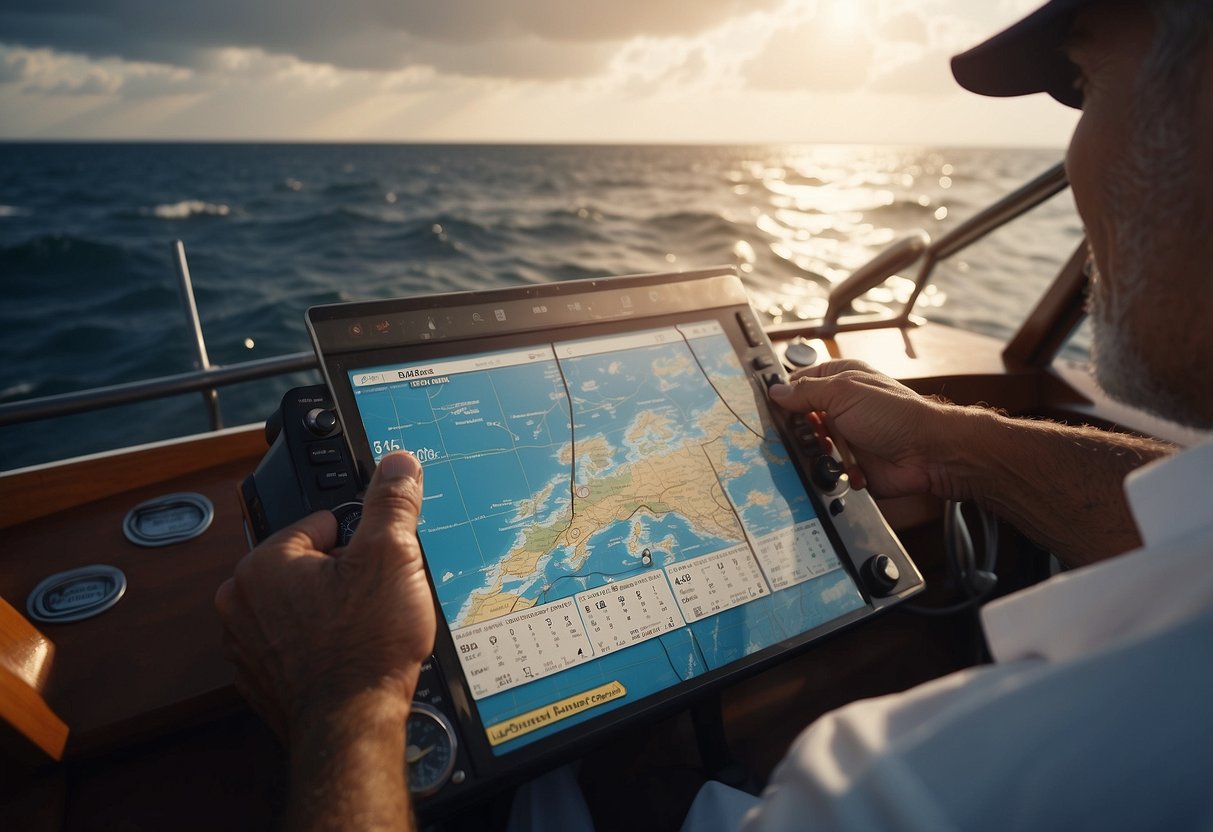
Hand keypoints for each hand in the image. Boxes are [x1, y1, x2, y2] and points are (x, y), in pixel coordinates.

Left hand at [215, 451, 434, 740]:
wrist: (353, 726)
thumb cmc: (364, 647)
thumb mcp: (392, 556)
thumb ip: (391, 503)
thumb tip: (396, 464)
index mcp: (263, 563)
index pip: (320, 525)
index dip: (358, 543)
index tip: (376, 566)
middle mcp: (241, 602)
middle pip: (309, 566)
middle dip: (343, 577)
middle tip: (374, 600)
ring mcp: (247, 645)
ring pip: (302, 606)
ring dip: (331, 611)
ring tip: (363, 630)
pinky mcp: (262, 680)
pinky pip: (295, 645)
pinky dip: (319, 647)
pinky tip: (348, 656)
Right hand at [768, 360, 966, 500]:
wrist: (927, 454)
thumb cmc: (893, 414)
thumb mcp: (843, 392)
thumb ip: (806, 392)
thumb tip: (775, 391)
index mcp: (838, 380)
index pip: (798, 384)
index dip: (782, 395)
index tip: (766, 408)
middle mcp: (839, 407)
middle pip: (799, 418)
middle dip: (795, 429)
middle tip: (795, 434)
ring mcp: (843, 437)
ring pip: (808, 447)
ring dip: (811, 453)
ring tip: (821, 453)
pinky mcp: (848, 465)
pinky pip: (823, 470)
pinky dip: (825, 473)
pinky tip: (833, 471)